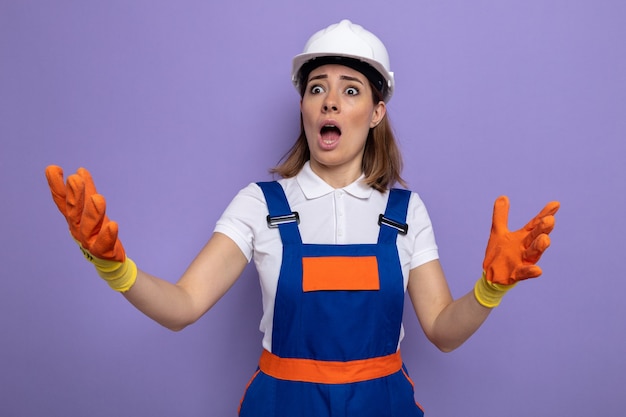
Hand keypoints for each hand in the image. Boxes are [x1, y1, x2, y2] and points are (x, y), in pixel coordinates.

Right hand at [45, 165, 135, 291]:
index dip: (56, 185)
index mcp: (74, 217)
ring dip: (93, 212)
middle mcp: (77, 228)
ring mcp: (88, 240)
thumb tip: (80, 171)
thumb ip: (88, 190)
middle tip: (74, 178)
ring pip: (88, 226)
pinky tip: (112, 225)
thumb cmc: (97, 230)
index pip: (63, 200)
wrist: (108, 258)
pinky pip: (103, 243)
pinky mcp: (102, 251)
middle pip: (73, 211)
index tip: (54, 168)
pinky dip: (107, 235)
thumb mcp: (92, 208)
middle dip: (74, 195)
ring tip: (98, 198)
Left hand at [483, 196, 559, 285]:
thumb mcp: (498, 231)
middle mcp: (526, 248)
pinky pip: (525, 273)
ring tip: (545, 239)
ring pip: (533, 253)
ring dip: (539, 246)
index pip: (535, 224)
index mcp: (523, 237)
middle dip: (543, 229)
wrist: (491, 274)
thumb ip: (500, 215)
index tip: (555, 204)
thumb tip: (502, 196)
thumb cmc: (499, 253)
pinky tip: (537, 270)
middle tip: (549, 220)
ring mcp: (523, 261)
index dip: (545, 214)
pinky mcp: (516, 273)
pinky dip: (531, 271)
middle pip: (536, 236)